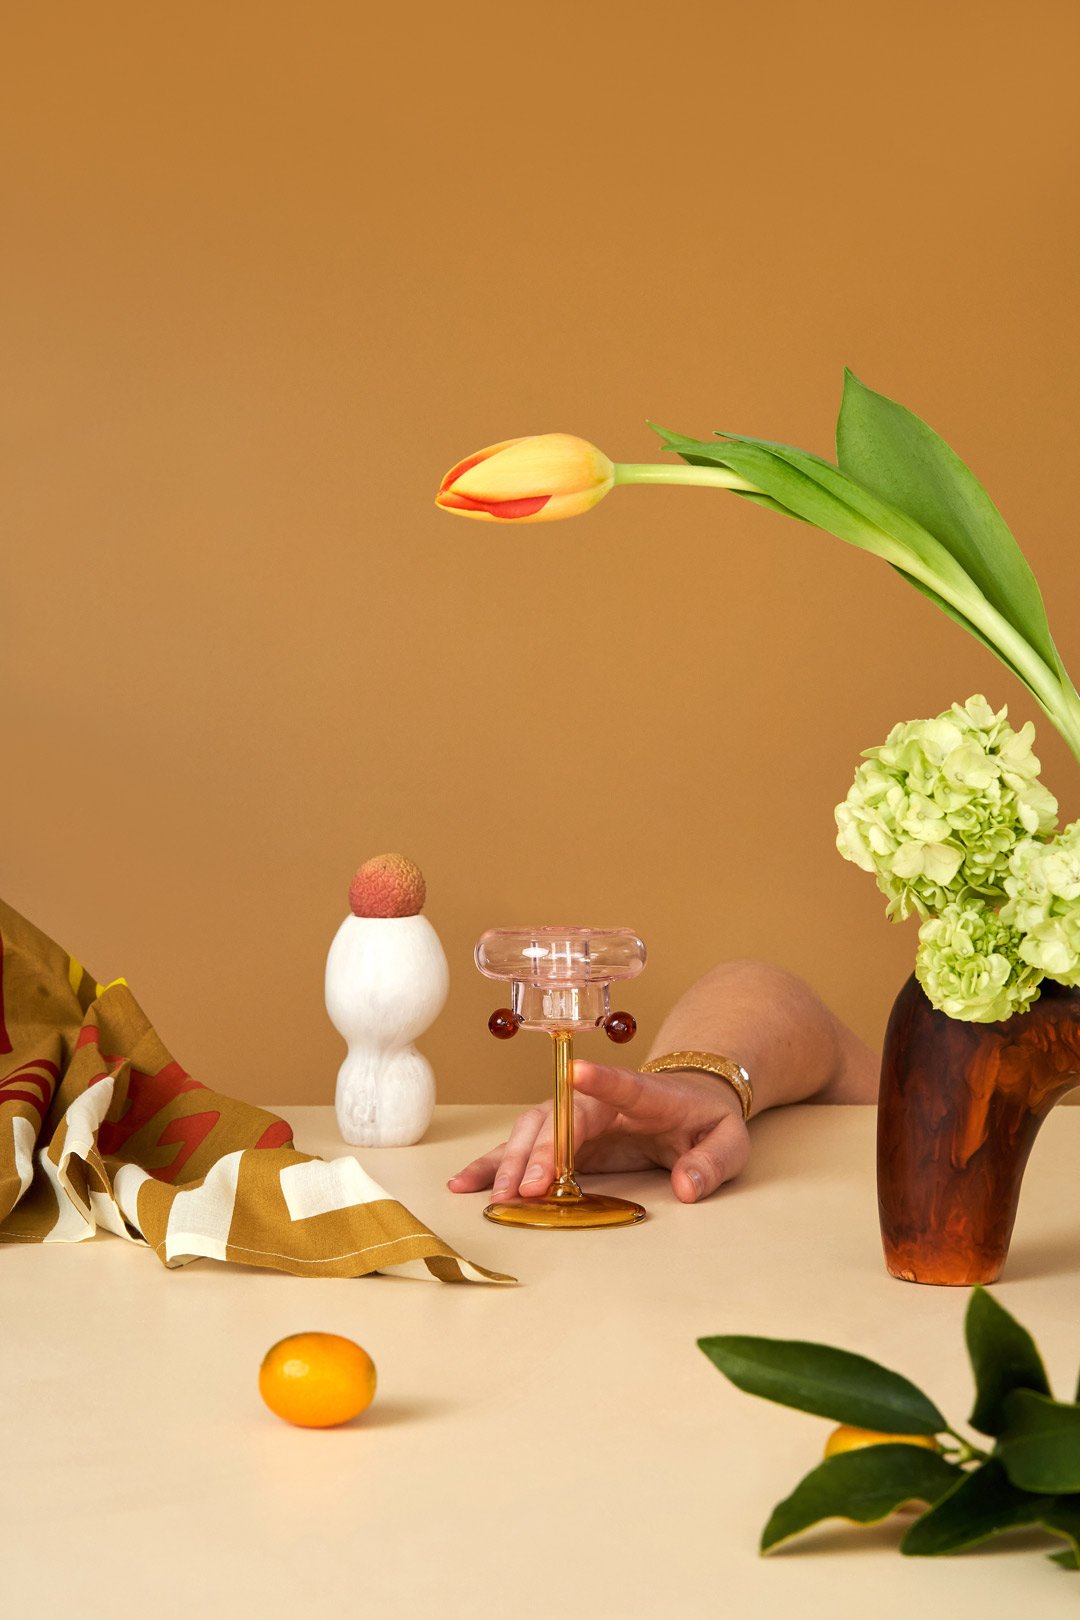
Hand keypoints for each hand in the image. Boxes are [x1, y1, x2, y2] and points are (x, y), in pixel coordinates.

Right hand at [447, 1061, 749, 1203]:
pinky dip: (494, 1164)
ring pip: (534, 1130)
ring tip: (498, 1195)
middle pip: (564, 1116)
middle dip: (542, 1150)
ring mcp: (576, 1115)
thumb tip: (687, 1187)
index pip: (623, 1083)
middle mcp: (601, 1099)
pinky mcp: (562, 1137)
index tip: (576, 1073)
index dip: (600, 1079)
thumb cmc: (707, 1120)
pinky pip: (522, 1148)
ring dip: (512, 1161)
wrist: (690, 1100)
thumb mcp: (729, 1142)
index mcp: (647, 1094)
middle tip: (529, 1187)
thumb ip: (712, 1163)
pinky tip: (466, 1183)